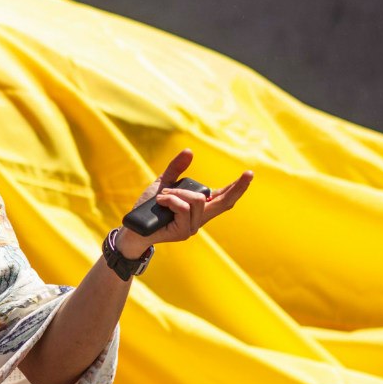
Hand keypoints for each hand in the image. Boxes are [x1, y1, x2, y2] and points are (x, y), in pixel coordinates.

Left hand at [120, 149, 252, 256]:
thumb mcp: (163, 184)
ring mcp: (193, 227)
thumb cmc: (149, 208)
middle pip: (225, 202)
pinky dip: (170, 200)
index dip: (237, 187)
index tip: (249, 174)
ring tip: (162, 197)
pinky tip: (159, 202)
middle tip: (249, 174)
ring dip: (176, 193)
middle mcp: (200, 219)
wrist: (133, 227)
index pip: (223, 198)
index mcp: (198, 208)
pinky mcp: (184, 232)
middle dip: (237, 188)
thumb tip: (190, 151)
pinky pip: (183, 208)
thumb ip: (176, 169)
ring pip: (196, 201)